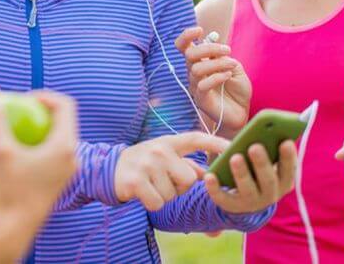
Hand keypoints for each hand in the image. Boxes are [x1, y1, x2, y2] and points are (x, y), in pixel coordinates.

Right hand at [0, 86, 78, 223]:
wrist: (11, 235)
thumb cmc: (7, 192)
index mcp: (66, 146)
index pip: (64, 105)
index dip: (43, 94)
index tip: (19, 97)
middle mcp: (69, 159)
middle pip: (53, 123)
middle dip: (27, 115)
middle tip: (7, 112)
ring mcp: (60, 174)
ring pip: (37, 145)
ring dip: (13, 140)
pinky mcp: (48, 186)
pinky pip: (30, 164)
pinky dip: (9, 161)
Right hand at [115, 133, 229, 210]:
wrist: (110, 168)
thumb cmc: (145, 165)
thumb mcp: (164, 159)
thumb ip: (187, 166)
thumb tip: (208, 176)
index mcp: (169, 142)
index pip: (196, 139)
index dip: (216, 143)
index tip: (234, 147)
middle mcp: (159, 150)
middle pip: (188, 179)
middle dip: (179, 187)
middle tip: (164, 181)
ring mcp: (146, 164)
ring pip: (172, 195)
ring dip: (164, 196)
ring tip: (151, 185)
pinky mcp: (135, 181)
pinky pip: (157, 203)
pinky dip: (152, 204)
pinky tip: (143, 193)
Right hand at [177, 26, 250, 133]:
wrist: (242, 112)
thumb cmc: (237, 89)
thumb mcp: (234, 66)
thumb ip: (222, 55)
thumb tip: (213, 37)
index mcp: (200, 62)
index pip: (183, 46)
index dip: (186, 36)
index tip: (200, 30)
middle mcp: (194, 73)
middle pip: (189, 54)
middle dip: (209, 48)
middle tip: (228, 50)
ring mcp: (195, 86)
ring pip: (196, 69)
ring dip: (217, 63)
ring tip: (233, 65)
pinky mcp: (200, 99)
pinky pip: (202, 85)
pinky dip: (217, 76)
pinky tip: (229, 76)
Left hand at [204, 141, 297, 213]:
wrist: (245, 198)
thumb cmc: (257, 169)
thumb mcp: (266, 160)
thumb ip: (268, 147)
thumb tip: (265, 127)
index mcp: (283, 181)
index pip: (289, 170)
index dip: (289, 157)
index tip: (286, 141)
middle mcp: (270, 194)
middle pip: (268, 180)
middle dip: (262, 163)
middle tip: (255, 147)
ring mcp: (252, 202)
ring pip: (247, 189)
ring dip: (242, 173)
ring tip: (235, 157)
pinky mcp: (232, 206)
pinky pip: (223, 198)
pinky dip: (216, 188)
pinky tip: (210, 176)